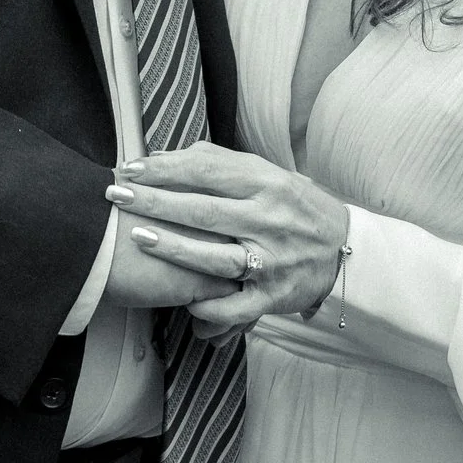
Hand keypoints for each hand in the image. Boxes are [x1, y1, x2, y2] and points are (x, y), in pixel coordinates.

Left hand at [107, 143, 348, 335]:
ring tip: (139, 237)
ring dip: (174, 248)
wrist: (345, 252)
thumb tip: (163, 157)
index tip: (131, 168)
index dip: (166, 169)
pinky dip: (208, 305)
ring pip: (216, 257)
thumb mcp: (268, 175)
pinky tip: (182, 299)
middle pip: (205, 210)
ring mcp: (272, 260)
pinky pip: (236, 306)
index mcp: (267, 184)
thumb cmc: (295, 207)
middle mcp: (270, 220)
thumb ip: (219, 164)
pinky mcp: (274, 295)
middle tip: (117, 196)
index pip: (208, 171)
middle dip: (156, 202)